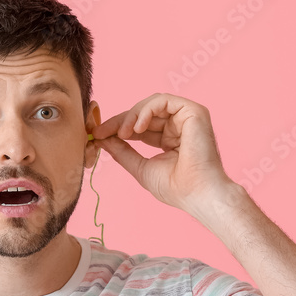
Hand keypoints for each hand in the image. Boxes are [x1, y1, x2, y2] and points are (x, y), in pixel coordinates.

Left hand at [92, 93, 234, 213]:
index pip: (140, 127)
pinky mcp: (193, 111)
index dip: (118, 128)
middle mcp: (180, 126)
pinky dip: (145, 111)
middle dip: (120, 121)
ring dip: (131, 116)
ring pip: (151, 104)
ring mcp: (187, 117)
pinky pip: (163, 100)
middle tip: (100, 131)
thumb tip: (102, 139)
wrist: (198, 194)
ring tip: (122, 133)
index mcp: (170, 139)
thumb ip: (123, 151)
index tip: (97, 135)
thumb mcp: (141, 167)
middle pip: (144, 113)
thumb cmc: (176, 188)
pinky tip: (136, 128)